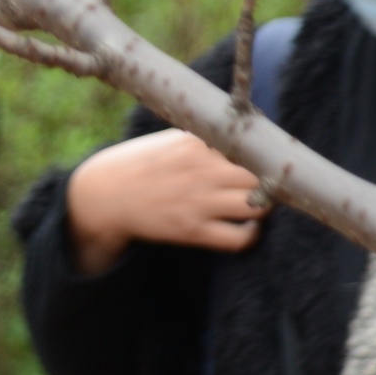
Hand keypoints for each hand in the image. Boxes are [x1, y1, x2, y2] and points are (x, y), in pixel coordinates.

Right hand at [65, 129, 267, 273]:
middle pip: (260, 175)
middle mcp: (201, 171)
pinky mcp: (193, 230)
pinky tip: (245, 227)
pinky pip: (239, 238)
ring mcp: (198, 202)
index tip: (271, 157)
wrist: (104, 195)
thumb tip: (242, 137)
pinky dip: (251, 234)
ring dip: (265, 206)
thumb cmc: (140, 164)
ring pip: (258, 206)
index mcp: (196, 144)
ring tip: (259, 204)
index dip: (266, 153)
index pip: (250, 146)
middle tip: (270, 183)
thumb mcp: (169, 141)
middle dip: (270, 179)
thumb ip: (204, 139)